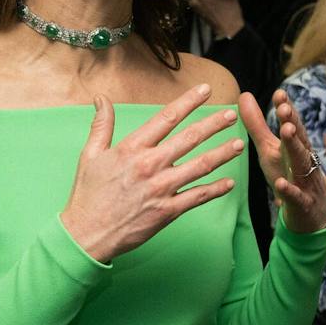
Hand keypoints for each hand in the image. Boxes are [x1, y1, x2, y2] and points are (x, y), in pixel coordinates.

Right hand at [59, 84, 243, 263]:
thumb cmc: (88, 195)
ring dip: (222, 153)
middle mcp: (150, 165)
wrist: (86, 234)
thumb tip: (101, 99)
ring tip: (239, 144)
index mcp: (132, 148)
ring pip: (199, 166)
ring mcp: (160, 189)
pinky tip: (229, 183)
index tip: (205, 90)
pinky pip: (197, 197)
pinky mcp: (166, 211)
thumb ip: (101, 125)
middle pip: (190, 138)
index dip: (189, 101)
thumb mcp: (90, 155)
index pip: (166, 117)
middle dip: (213, 124)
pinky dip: (215, 190)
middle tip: (231, 114)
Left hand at [243, 89, 325, 234]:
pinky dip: (291, 190)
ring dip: (295, 148)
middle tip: (285, 108)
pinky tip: (282, 183)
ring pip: (303, 163)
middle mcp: (303, 160)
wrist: (309, 214)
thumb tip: (244, 94)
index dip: (287, 110)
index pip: (293, 125)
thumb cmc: (287, 175)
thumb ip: (258, 125)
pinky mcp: (303, 203)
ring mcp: (306, 182)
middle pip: (300, 140)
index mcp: (294, 147)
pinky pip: (297, 197)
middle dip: (293, 124)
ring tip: (287, 131)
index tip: (280, 93)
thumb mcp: (270, 150)